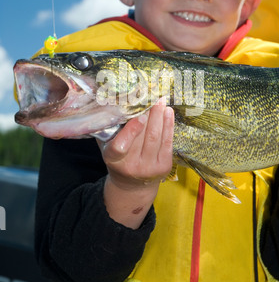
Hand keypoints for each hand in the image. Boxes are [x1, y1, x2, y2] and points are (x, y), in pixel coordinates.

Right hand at [97, 100, 173, 228]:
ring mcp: (149, 168)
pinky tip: (168, 112)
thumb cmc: (118, 159)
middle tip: (153, 96)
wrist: (132, 185)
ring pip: (156, 137)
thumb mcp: (107, 147)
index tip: (139, 114)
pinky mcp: (164, 167)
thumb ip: (108, 129)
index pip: (121, 146)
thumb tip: (112, 102)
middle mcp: (132, 166)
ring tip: (161, 101)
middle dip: (150, 114)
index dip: (132, 130)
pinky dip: (169, 125)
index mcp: (114, 160)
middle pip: (143, 137)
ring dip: (160, 116)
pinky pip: (167, 142)